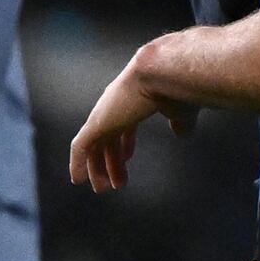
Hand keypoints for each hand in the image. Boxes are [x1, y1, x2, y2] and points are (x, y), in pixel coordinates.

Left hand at [69, 52, 185, 190]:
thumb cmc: (178, 87)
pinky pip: (81, 146)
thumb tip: (182, 133)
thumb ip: (180, 121)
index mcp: (134, 99)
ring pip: (94, 144)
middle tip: (116, 183)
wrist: (164, 72)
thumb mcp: (182, 109)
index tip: (126, 158)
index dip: (124, 143)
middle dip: (111, 160)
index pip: (124, 125)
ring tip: (102, 188)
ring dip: (97, 168)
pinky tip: (78, 180)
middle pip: (108, 137)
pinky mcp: (96, 122)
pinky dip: (77, 163)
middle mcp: (115, 104)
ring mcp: (104, 113)